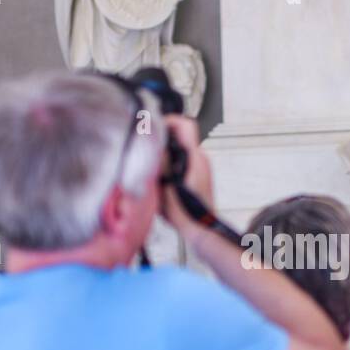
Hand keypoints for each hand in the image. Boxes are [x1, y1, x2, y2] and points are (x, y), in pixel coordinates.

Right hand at [158, 115, 215, 233]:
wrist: (200, 229)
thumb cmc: (187, 213)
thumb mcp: (166, 187)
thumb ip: (160, 164)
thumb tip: (153, 145)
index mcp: (195, 158)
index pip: (186, 125)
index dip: (169, 120)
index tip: (155, 126)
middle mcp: (201, 159)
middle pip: (180, 136)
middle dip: (162, 139)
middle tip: (148, 147)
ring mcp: (201, 167)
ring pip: (180, 149)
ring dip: (166, 153)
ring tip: (153, 165)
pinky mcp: (198, 175)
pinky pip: (183, 160)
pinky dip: (171, 163)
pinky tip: (161, 177)